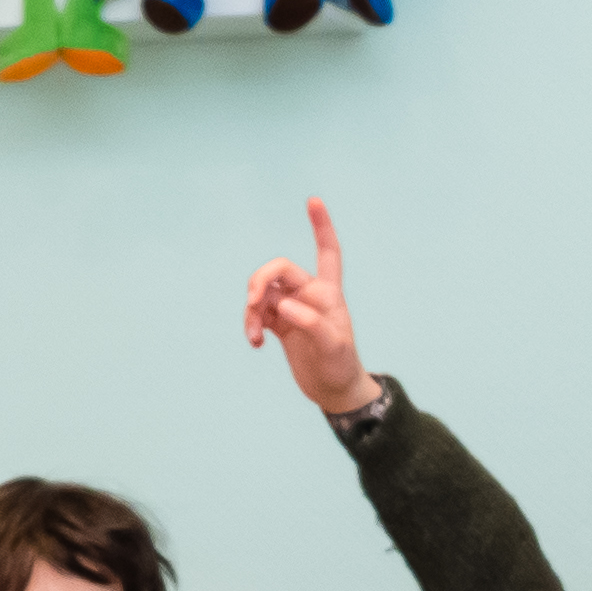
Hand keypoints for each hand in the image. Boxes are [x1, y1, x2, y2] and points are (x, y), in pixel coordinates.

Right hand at [239, 198, 374, 414]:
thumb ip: (311, 323)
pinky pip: (257, 313)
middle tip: (252, 300)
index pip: (327, 252)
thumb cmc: (341, 365)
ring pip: (262, 293)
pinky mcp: (278, 324)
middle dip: (261, 280)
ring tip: (253, 335)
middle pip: (279, 269)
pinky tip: (255, 342)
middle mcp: (308, 294)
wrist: (333, 389)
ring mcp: (291, 307)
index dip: (321, 226)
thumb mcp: (333, 346)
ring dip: (251, 310)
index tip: (313, 201)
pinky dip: (250, 324)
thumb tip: (284, 306)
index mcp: (328, 292)